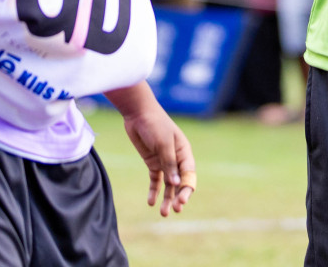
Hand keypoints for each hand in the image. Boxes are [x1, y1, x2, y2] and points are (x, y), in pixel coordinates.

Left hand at [120, 100, 196, 216]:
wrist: (138, 114)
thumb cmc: (155, 124)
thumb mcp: (163, 143)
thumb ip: (169, 163)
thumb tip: (175, 183)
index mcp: (184, 152)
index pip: (189, 175)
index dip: (186, 189)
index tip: (181, 201)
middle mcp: (176, 159)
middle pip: (180, 182)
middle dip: (178, 197)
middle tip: (174, 210)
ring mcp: (164, 161)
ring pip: (168, 184)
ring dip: (167, 198)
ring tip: (163, 213)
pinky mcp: (152, 162)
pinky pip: (155, 180)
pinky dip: (154, 191)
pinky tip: (151, 202)